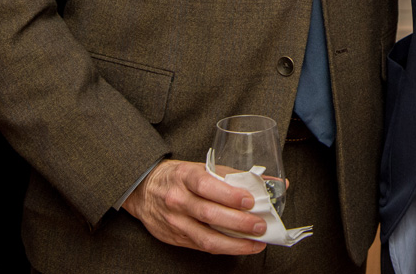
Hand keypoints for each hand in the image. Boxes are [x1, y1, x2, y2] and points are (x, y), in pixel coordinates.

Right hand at [122, 159, 267, 254]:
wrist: (144, 189)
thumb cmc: (180, 177)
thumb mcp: (204, 168)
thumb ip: (236, 176)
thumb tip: (271, 183)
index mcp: (186, 176)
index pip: (207, 185)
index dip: (229, 195)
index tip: (250, 200)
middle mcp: (178, 199)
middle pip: (209, 214)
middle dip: (238, 222)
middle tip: (260, 225)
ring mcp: (175, 221)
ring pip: (205, 237)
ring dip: (234, 243)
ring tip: (255, 242)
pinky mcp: (175, 238)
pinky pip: (201, 246)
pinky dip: (223, 247)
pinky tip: (239, 246)